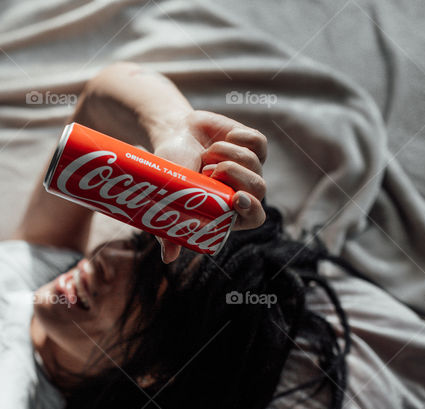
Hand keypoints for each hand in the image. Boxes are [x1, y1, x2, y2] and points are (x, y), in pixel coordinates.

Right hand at [151, 110, 267, 262]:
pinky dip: (239, 138)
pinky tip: (224, 139)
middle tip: (211, 171)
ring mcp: (251, 167)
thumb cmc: (169, 170)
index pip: (254, 217)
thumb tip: (168, 258)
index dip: (251, 210)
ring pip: (256, 164)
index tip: (237, 198)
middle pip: (259, 189)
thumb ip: (168, 228)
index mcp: (228, 210)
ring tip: (207, 154)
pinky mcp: (254, 145)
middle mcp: (242, 190)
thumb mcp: (165, 199)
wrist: (173, 134)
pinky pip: (258, 142)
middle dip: (236, 176)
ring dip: (228, 155)